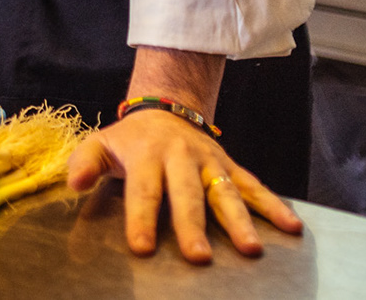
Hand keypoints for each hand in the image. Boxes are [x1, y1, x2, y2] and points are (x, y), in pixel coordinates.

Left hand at [65, 109, 302, 263]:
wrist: (167, 107)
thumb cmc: (131, 139)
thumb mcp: (101, 142)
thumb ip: (86, 162)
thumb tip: (73, 184)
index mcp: (147, 154)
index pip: (143, 190)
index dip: (142, 219)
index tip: (143, 248)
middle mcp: (182, 157)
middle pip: (187, 195)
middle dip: (193, 226)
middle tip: (198, 258)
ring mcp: (210, 161)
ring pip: (226, 191)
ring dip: (240, 221)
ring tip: (250, 250)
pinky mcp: (230, 166)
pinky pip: (254, 185)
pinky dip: (273, 205)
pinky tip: (291, 227)